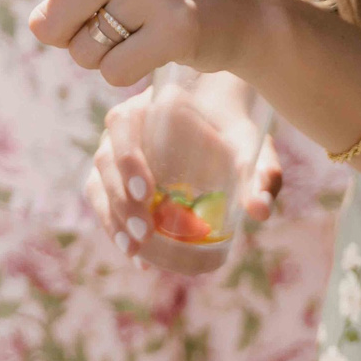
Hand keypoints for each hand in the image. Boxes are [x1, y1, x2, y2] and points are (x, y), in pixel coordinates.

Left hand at [0, 0, 248, 86]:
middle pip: (48, 26)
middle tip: (114, 13)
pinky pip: (114, 73)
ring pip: (81, 53)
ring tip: (136, 26)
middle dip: (73, 34)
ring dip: (102, 53)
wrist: (232, 6)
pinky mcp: (178, 27)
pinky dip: (128, 71)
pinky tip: (156, 46)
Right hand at [84, 91, 281, 275]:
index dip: (129, 160)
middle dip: (120, 199)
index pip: (125, 125)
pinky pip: (101, 200)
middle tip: (145, 231)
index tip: (148, 195)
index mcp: (152, 103)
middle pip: (106, 159)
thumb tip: (260, 212)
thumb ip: (262, 172)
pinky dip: (114, 229)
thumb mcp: (253, 146)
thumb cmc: (235, 131)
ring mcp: (114, 149)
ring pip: (98, 182)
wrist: (219, 123)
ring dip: (112, 218)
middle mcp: (126, 123)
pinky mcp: (112, 175)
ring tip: (135, 251)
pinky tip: (137, 257)